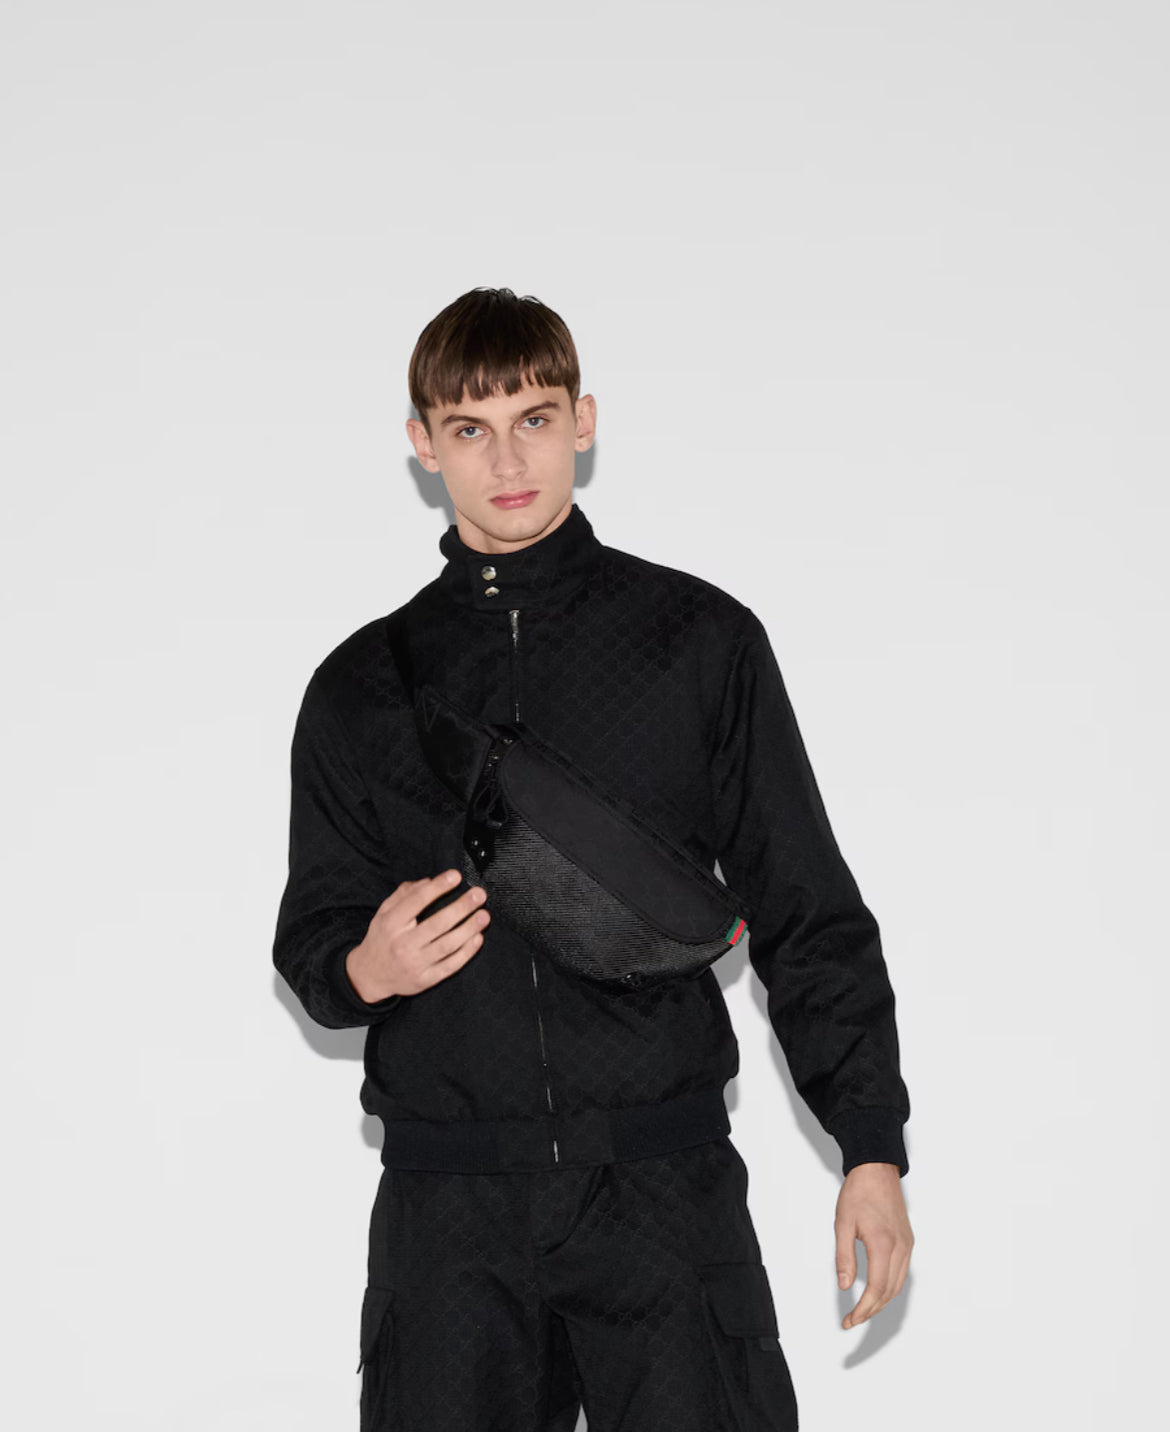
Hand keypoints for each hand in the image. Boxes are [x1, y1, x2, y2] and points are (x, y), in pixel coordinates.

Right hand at [345, 869, 488, 1001]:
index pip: (416, 901)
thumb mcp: (384, 912)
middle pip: (437, 924)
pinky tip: (477, 938)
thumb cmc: (382, 938)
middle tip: (478, 894)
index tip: (456, 876)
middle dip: (461, 907)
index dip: (438, 887)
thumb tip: (429, 881)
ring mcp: (415, 964)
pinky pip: (450, 966)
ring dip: (469, 929)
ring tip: (484, 915)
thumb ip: (404, 894)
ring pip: (447, 945)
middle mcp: (403, 944)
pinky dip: (467, 952)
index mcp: (391, 924)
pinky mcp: (425, 980)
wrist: (370, 975)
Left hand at [834, 1162, 913, 1328]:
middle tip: (853, 1319)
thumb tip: (845, 1285)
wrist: (877, 1170)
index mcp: (883, 1243)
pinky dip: (890, 1287)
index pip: (877, 1288)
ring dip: (882, 1301)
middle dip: (871, 1310)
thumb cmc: (859, 1193)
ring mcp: (907, 1245)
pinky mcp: (908, 1241)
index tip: (851, 1320)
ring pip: (898, 1285)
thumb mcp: (843, 1224)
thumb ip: (844, 1257)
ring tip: (863, 1310)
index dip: (864, 1309)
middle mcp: (900, 1247)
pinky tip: (878, 1290)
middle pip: (889, 1292)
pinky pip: (902, 1272)